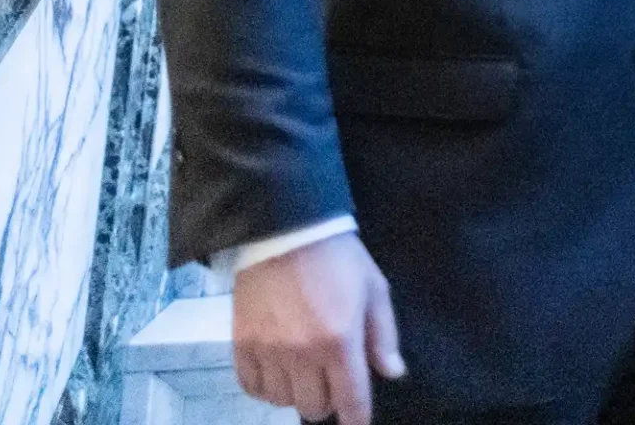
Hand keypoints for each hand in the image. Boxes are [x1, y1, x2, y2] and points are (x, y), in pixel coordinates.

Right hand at [232, 232, 405, 424]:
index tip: (356, 422)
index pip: (351, 400)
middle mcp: (303, 353)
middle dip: (327, 400)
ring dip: (295, 392)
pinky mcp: (242, 343)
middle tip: (330, 380)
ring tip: (302, 371)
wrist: (287, 229)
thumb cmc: (339, 258)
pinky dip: (265, 387)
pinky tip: (276, 371)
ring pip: (282, 401)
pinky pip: (251, 387)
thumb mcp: (374, 290)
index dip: (356, 418)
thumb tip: (393, 373)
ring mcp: (269, 350)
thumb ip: (383, 336)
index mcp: (340, 341)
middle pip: (314, 407)